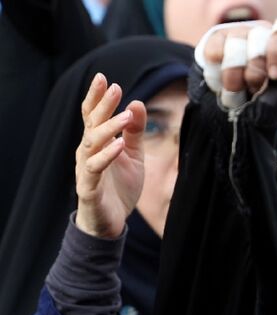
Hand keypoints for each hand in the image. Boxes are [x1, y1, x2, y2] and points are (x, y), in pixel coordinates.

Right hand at [75, 73, 146, 238]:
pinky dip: (107, 155)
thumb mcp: (133, 155)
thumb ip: (134, 131)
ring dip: (109, 128)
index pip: (93, 115)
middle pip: (92, 124)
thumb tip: (137, 102)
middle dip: (102, 105)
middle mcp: (87, 152)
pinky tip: (119, 145)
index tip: (103, 78)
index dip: (97, 97)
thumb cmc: (120, 185)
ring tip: (125, 115)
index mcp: (96, 143)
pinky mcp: (89, 187)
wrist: (111, 222)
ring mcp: (86, 169)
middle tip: (114, 87)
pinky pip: (96, 168)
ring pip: (93, 143)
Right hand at [200, 18, 276, 107]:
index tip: (276, 75)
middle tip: (257, 88)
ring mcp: (239, 33)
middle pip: (259, 45)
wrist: (238, 109)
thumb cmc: (270, 96)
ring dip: (237, 81)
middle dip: (257, 76)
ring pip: (236, 52)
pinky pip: (215, 55)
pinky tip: (225, 84)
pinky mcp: (217, 39)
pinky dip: (219, 77)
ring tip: (241, 90)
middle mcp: (263, 32)